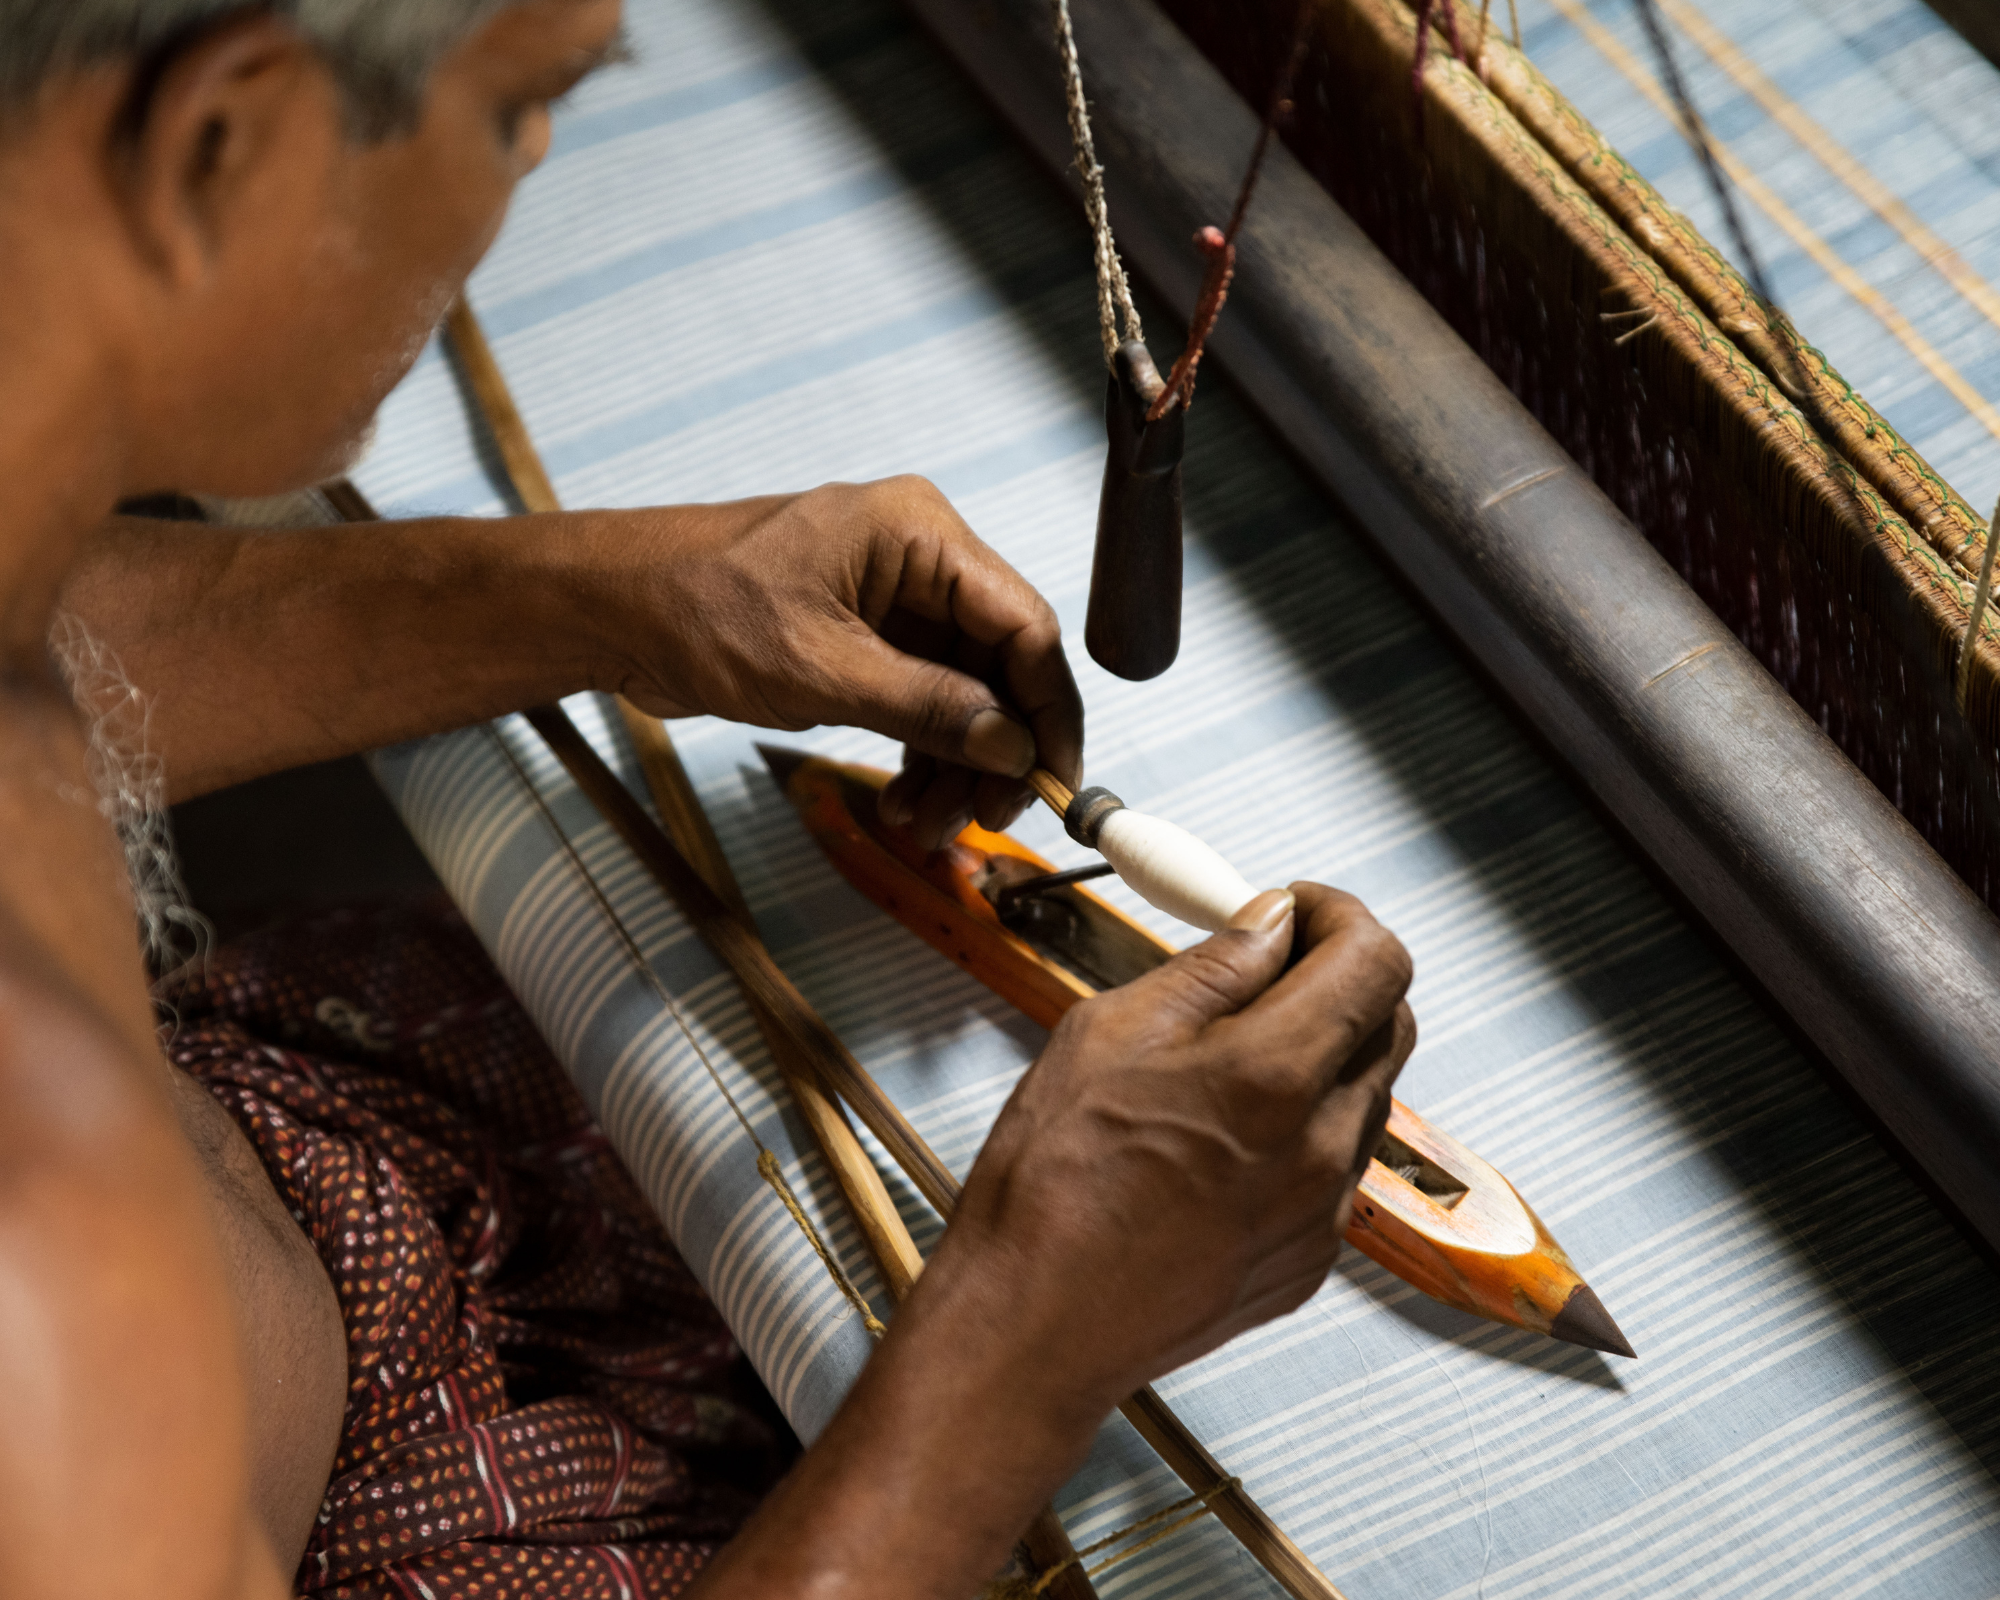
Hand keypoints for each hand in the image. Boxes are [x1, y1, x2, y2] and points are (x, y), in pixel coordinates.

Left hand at [608, 476, 1082, 845]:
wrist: (615, 611)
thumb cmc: (699, 609)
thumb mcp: (822, 669)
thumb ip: (927, 706)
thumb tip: (1012, 747)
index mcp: (920, 534)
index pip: (1023, 624)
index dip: (1046, 709)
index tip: (1051, 780)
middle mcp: (919, 559)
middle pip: (999, 665)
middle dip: (995, 750)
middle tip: (985, 820)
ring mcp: (893, 600)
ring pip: (963, 693)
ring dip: (955, 764)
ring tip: (927, 825)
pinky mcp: (865, 638)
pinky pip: (922, 700)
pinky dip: (920, 753)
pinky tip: (907, 801)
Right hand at [925, 881, 1414, 1415]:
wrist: (1033, 1326)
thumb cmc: (1050, 1190)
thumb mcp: (1107, 1034)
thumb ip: (1209, 970)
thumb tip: (1264, 926)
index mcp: (1271, 1076)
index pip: (1377, 961)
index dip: (1339, 916)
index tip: (1294, 912)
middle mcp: (1318, 1147)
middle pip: (1389, 1021)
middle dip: (1337, 976)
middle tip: (1260, 968)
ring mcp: (1322, 1212)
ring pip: (1363, 1094)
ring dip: (1317, 1055)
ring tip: (1219, 1063)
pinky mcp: (1309, 1259)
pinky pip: (1333, 1166)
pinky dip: (1298, 1128)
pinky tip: (1217, 1137)